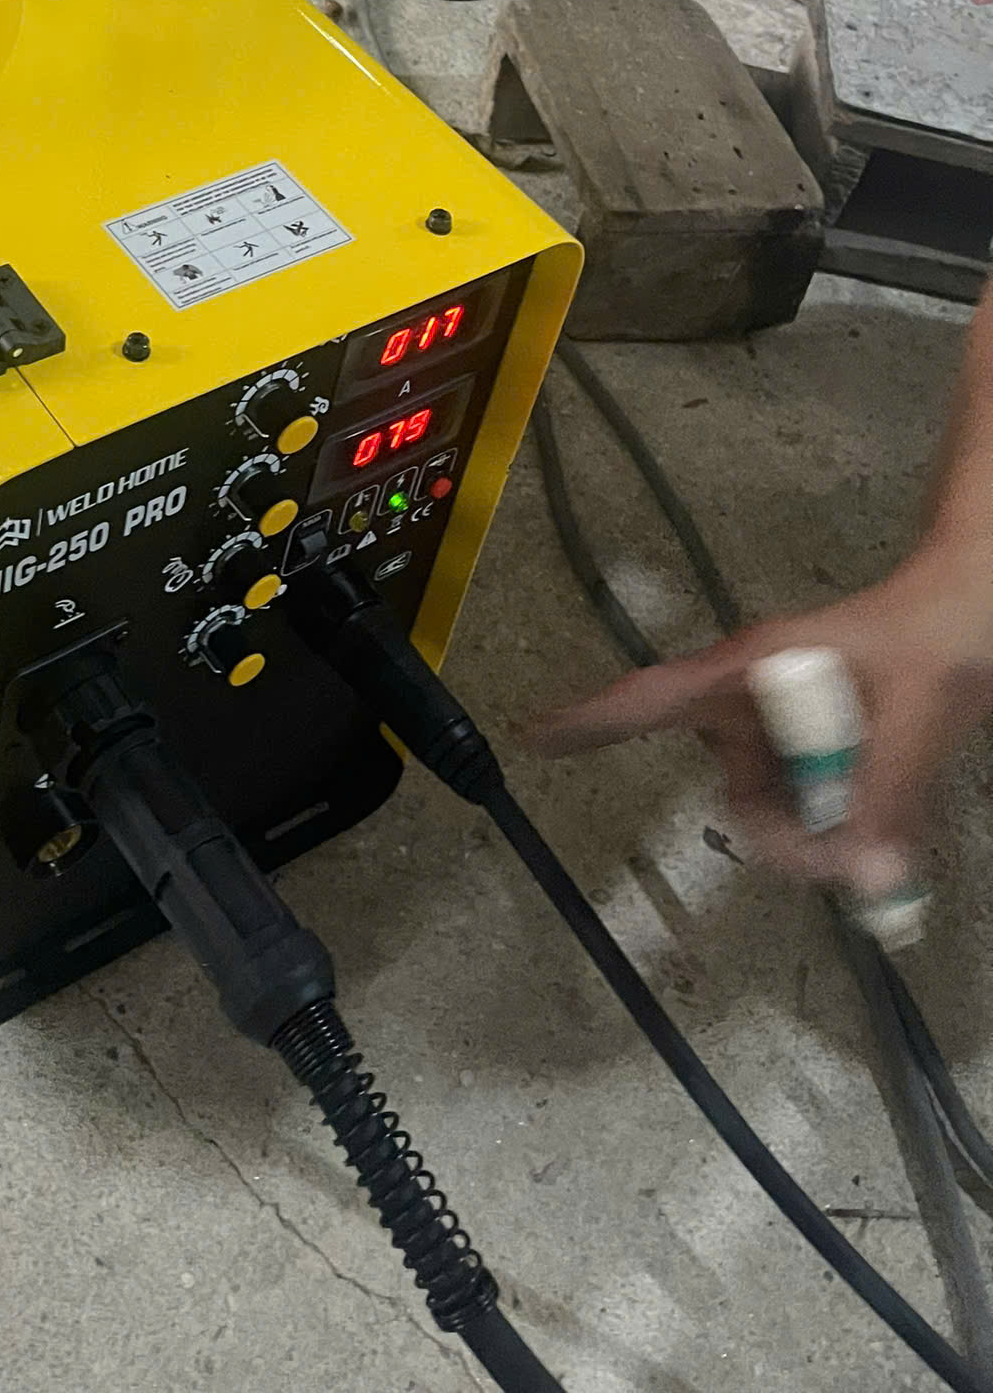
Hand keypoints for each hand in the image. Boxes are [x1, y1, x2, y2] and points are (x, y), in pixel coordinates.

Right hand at [529, 548, 992, 896]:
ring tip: (887, 836)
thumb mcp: (916, 713)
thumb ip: (887, 794)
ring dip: (821, 834)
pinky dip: (842, 824)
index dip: (591, 719)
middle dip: (782, 838)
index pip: (654, 696)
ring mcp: (785, 720)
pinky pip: (809, 802)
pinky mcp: (816, 740)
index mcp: (753, 666)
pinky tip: (884, 821)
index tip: (534, 738)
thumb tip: (864, 875)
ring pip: (775, 805)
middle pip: (735, 790)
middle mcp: (756, 696)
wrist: (975, 607)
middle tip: (854, 864)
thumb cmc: (936, 633)